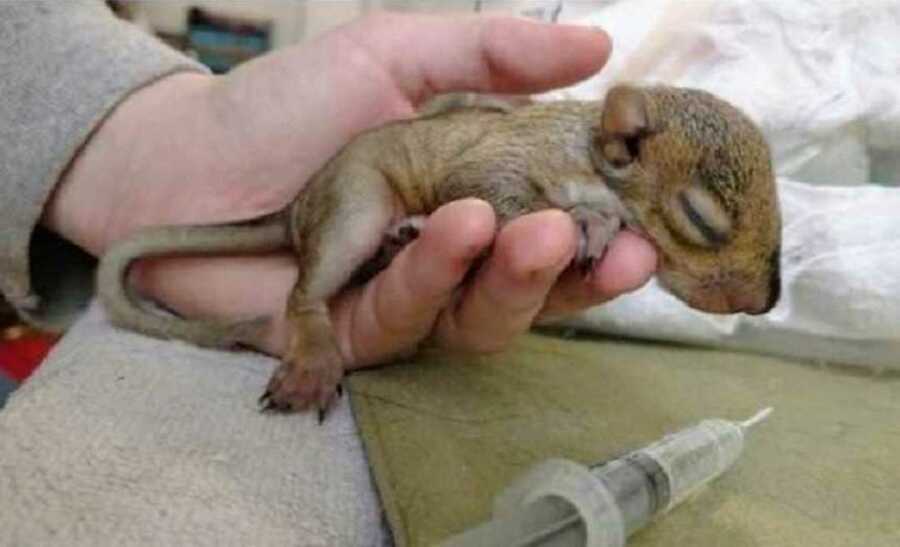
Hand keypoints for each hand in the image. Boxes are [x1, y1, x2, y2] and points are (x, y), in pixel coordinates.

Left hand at [44, 13, 656, 366]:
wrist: (182, 157)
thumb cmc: (286, 106)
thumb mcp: (396, 56)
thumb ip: (494, 54)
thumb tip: (602, 44)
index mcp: (473, 198)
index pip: (557, 225)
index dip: (607, 229)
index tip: (653, 219)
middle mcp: (449, 261)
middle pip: (534, 290)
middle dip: (578, 272)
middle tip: (617, 246)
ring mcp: (405, 303)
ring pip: (483, 319)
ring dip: (514, 276)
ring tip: (528, 228)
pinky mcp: (358, 338)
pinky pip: (411, 321)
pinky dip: (434, 275)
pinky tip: (454, 229)